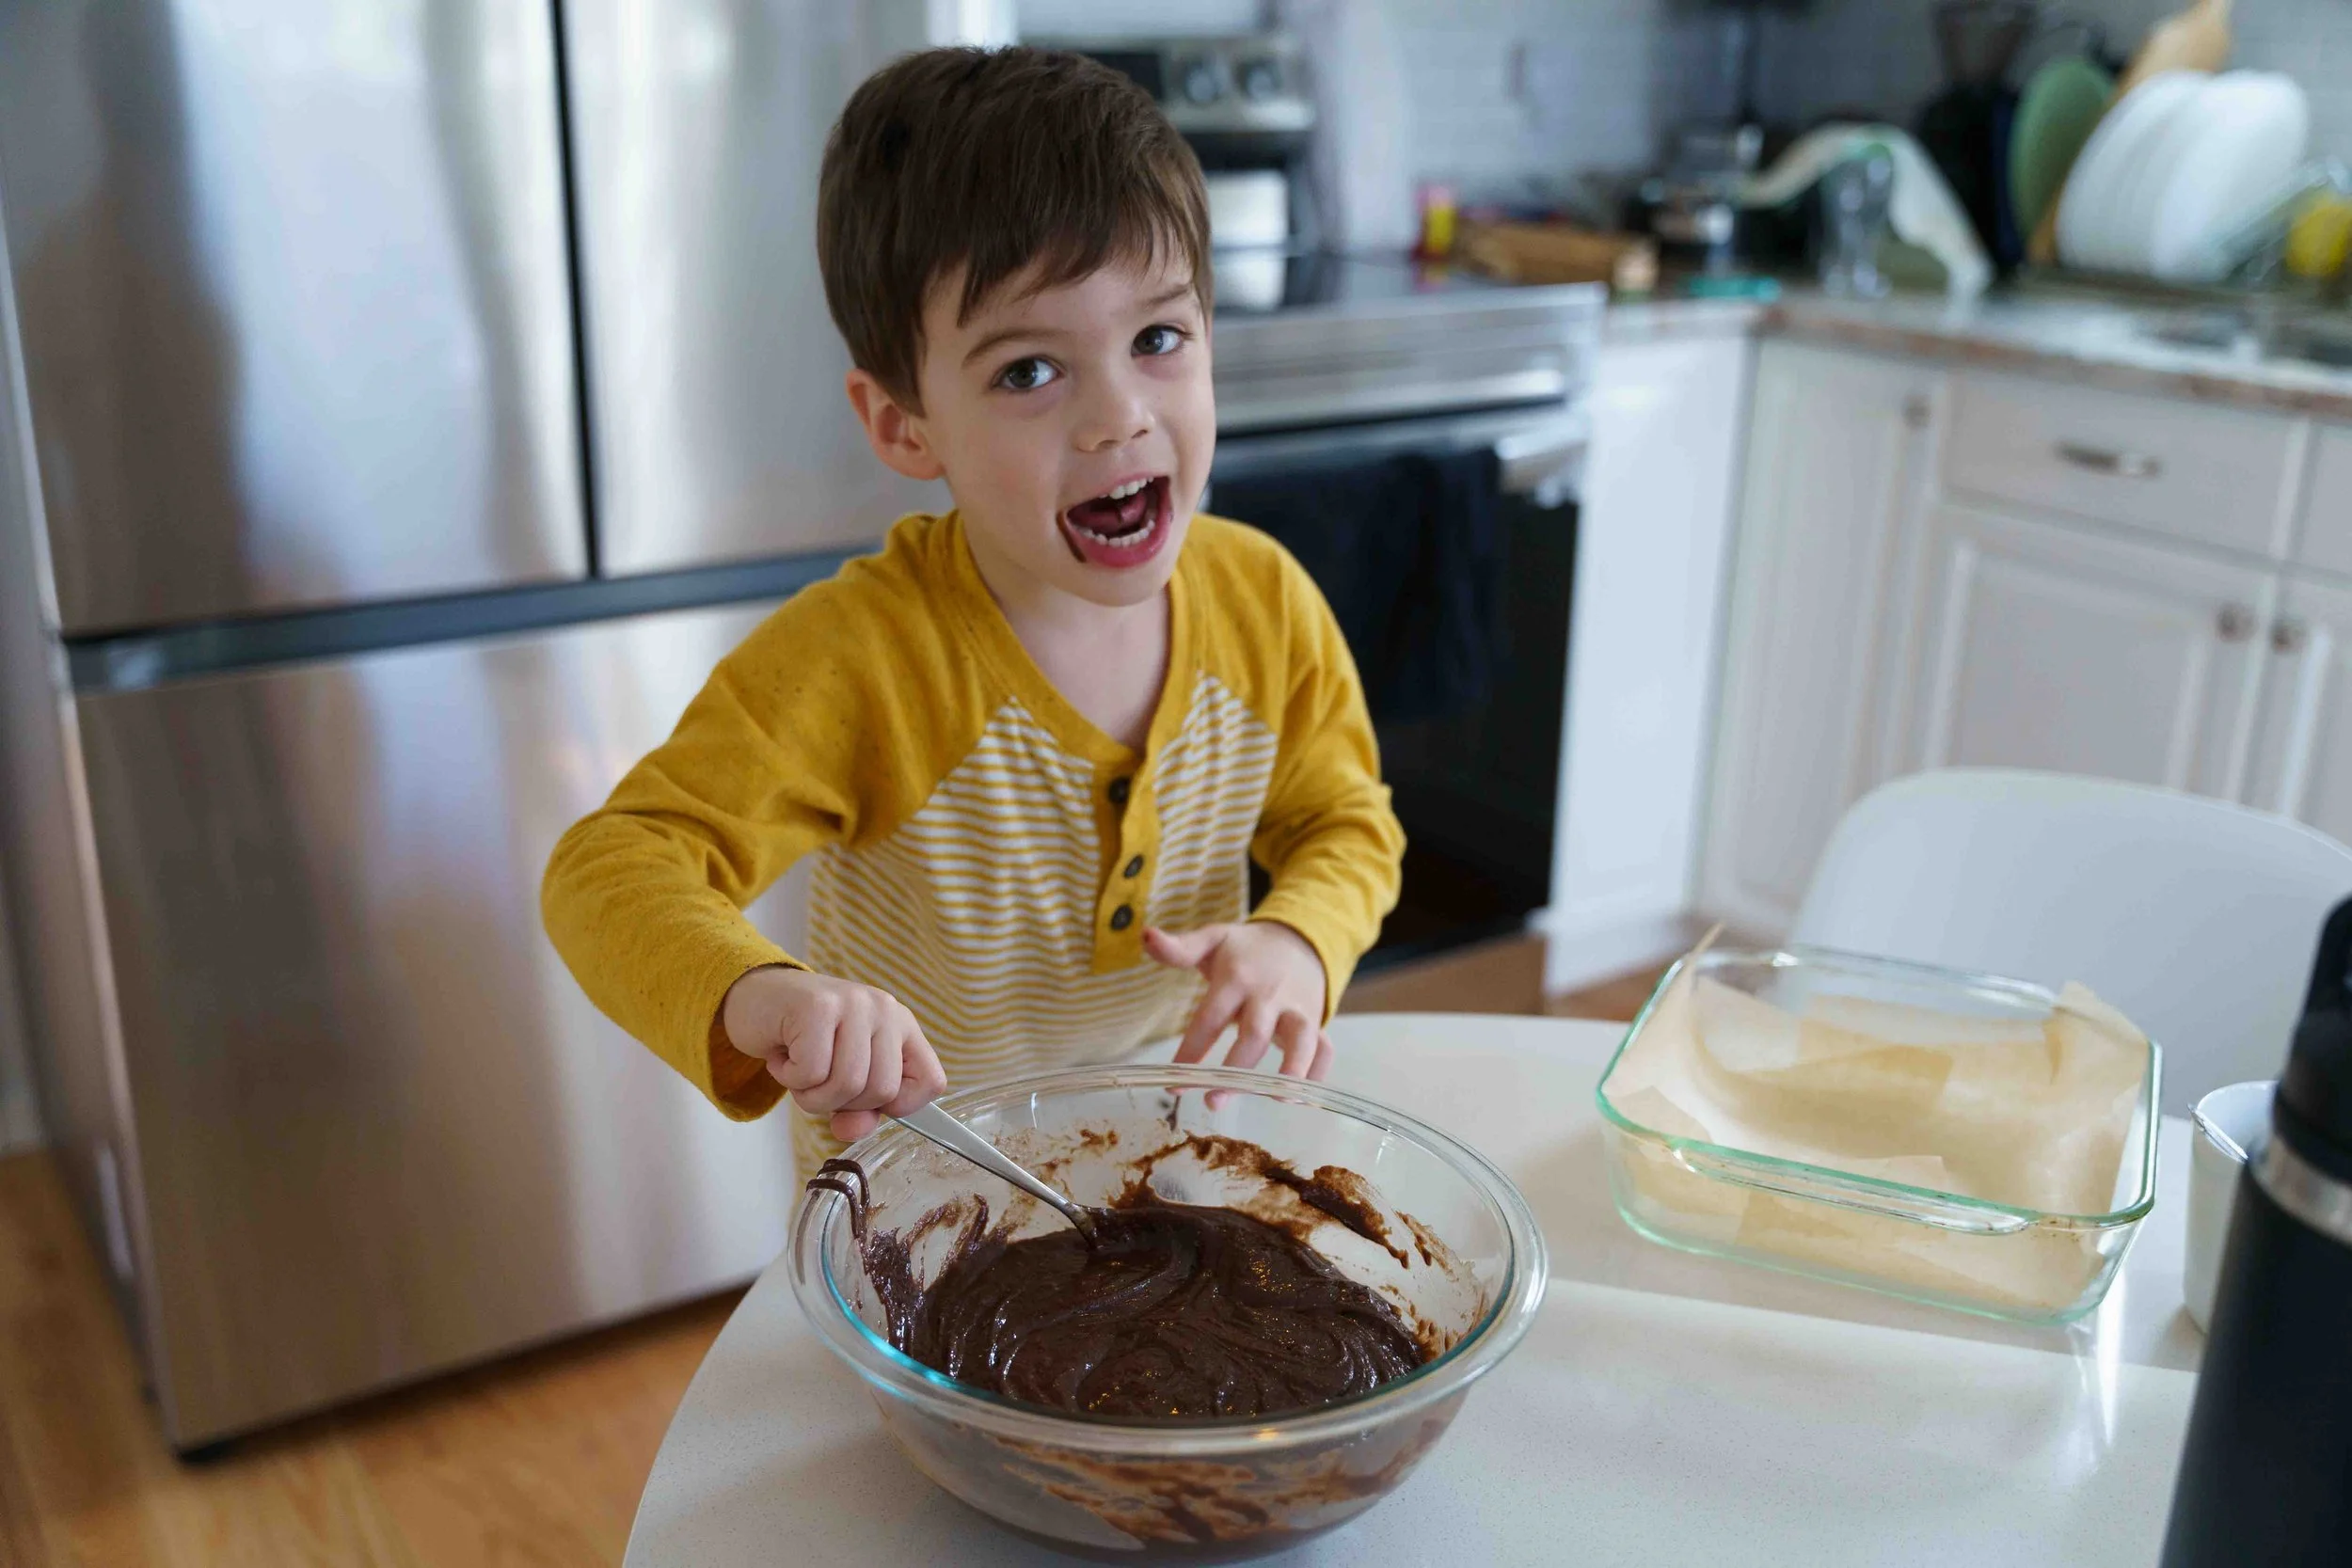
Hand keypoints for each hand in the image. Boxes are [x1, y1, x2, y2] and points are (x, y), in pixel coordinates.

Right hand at [721, 966, 946, 1141]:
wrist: (755, 999)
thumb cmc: (803, 1042)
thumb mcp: (840, 1079)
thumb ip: (859, 1111)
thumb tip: (854, 1130)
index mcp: (901, 1026)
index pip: (931, 1083)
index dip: (899, 1108)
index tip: (866, 1102)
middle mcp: (885, 1009)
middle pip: (882, 1091)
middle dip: (841, 1102)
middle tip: (818, 1078)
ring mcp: (854, 1003)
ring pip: (847, 1085)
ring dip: (811, 1094)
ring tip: (798, 1068)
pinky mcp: (817, 1006)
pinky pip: (811, 1073)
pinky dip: (789, 1077)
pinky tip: (783, 1054)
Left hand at [1143, 921, 1332, 1080]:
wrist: (1298, 939)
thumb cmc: (1245, 949)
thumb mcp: (1213, 940)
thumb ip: (1179, 947)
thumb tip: (1146, 935)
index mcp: (1238, 977)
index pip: (1211, 1017)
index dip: (1192, 1051)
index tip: (1173, 1083)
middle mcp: (1269, 995)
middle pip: (1255, 1034)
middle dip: (1236, 1071)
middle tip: (1212, 1101)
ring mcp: (1297, 1009)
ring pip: (1301, 1041)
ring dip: (1290, 1070)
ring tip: (1275, 1098)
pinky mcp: (1316, 1021)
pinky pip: (1324, 1049)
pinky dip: (1317, 1073)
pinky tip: (1296, 1098)